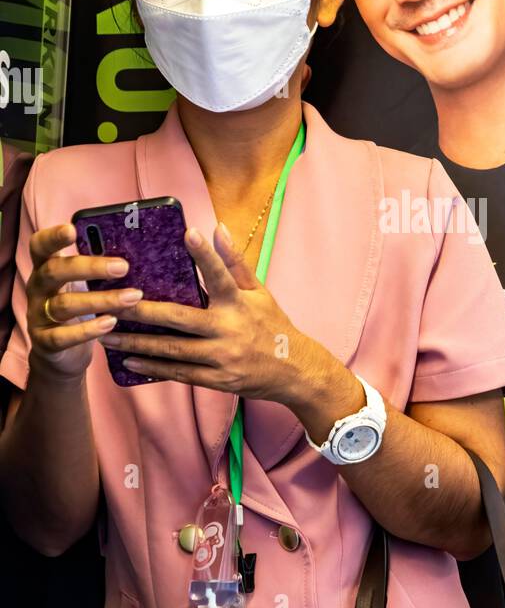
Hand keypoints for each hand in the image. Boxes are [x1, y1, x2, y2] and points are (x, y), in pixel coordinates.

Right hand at [26, 222, 142, 378]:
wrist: (61, 356)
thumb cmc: (80, 310)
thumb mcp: (85, 286)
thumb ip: (100, 269)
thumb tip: (142, 250)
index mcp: (46, 268)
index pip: (41, 245)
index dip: (53, 237)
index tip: (73, 228)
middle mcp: (38, 289)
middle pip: (55, 271)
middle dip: (89, 267)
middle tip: (123, 266)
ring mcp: (38, 316)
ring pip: (65, 305)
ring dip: (101, 300)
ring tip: (132, 297)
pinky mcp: (45, 342)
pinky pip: (63, 336)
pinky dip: (88, 330)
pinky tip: (110, 323)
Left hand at [97, 222, 303, 398]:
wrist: (295, 370)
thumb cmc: (272, 325)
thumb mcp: (259, 292)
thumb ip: (235, 262)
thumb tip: (218, 228)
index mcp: (239, 303)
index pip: (221, 273)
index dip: (206, 254)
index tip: (189, 233)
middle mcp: (229, 329)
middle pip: (179, 318)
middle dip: (142, 311)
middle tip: (111, 303)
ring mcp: (222, 357)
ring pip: (172, 350)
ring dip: (137, 344)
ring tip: (107, 335)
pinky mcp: (218, 380)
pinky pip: (180, 373)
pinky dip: (153, 368)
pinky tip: (129, 362)